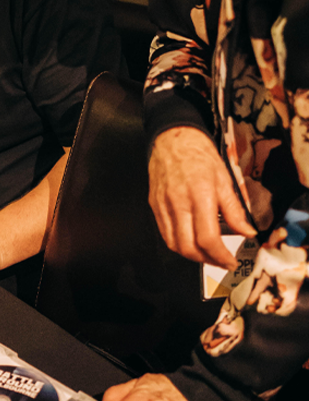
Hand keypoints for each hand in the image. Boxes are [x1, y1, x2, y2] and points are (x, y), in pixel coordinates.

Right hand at [148, 127, 254, 269]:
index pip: (208, 238)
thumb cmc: (199, 155)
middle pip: (189, 247)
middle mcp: (178, 203)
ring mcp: (163, 205)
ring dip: (191, 256)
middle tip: (221, 261)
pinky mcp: (154, 205)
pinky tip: (190, 241)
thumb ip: (234, 210)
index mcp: (199, 195)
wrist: (173, 139)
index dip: (220, 256)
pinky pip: (165, 233)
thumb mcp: (224, 179)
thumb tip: (246, 231)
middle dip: (207, 261)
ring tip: (207, 255)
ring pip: (174, 244)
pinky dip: (178, 244)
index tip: (230, 261)